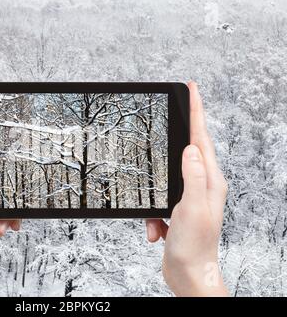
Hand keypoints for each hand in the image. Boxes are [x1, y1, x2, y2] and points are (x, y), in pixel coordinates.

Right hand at [146, 82, 228, 295]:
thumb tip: (191, 148)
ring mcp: (189, 196)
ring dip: (156, 197)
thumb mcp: (192, 209)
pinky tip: (156, 231)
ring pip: (166, 177)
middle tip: (172, 115)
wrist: (188, 274)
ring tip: (157, 220)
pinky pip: (159, 200)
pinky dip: (152, 215)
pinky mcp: (177, 208)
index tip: (192, 89)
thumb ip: (192, 177)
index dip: (197, 111)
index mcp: (210, 181)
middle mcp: (202, 185)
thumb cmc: (195, 246)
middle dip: (177, 137)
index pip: (202, 138)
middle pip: (187, 150)